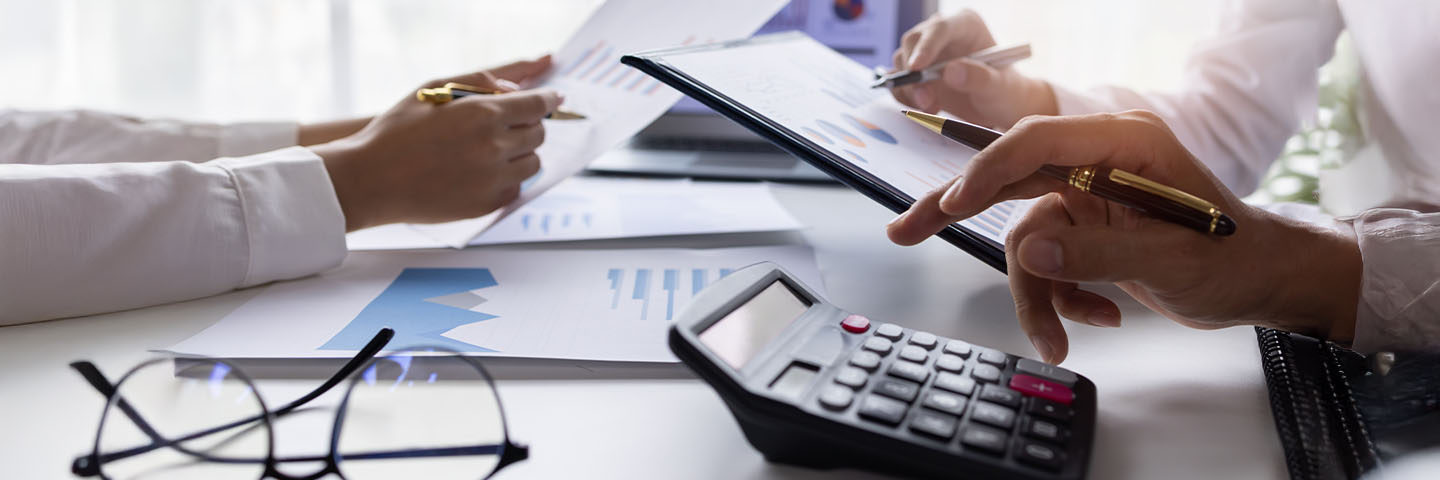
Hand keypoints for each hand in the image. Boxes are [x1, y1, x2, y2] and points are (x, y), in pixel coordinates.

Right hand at [313, 56, 559, 230]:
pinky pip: (516, 188)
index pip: (537, 105)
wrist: (371, 179)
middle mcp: (494, 147)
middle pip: (539, 134)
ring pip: (533, 163)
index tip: (553, 99)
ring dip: (521, 153)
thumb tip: (514, 88)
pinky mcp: (487, 204)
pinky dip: (507, 178)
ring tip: (492, 149)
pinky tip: (482, 171)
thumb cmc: (396, 132)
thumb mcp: (433, 89)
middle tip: (509, 124)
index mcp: (482, 114)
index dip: (549, 100)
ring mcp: (492, 179)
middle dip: (529, 125)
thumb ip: (479, 82)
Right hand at [886, 111, 1360, 363]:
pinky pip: (1045, 261)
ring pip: (1024, 237)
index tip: (952, 204)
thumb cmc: (1235, 258)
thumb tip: (1028, 249)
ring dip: (1035, 294)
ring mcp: (1088, 194)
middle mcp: (1097, 161)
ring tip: (1059, 337)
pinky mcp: (1084, 227)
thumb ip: (1096, 252)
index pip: (1036, 143)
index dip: (989, 171)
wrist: (1260, 282)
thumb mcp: (1170, 258)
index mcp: (1123, 143)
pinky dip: (1061, 298)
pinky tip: (1097, 316)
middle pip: (1008, 177)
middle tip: (906, 230)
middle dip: (957, 209)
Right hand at [889, 10, 1056, 128]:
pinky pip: (899, 81)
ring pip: (901, 63)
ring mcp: (926, 53)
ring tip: (932, 107)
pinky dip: (905, 96)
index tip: (917, 68)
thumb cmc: (1003, 91)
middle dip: (913, 73)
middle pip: (913, 43)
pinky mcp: (916, 73)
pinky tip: (925, 107)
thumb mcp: (999, 87)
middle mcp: (941, 34)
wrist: (995, 106)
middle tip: (925, 99)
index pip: (940, 28)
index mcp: (965, 25)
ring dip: (910, 88)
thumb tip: (951, 71)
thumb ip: (980, 78)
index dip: (926, 46)